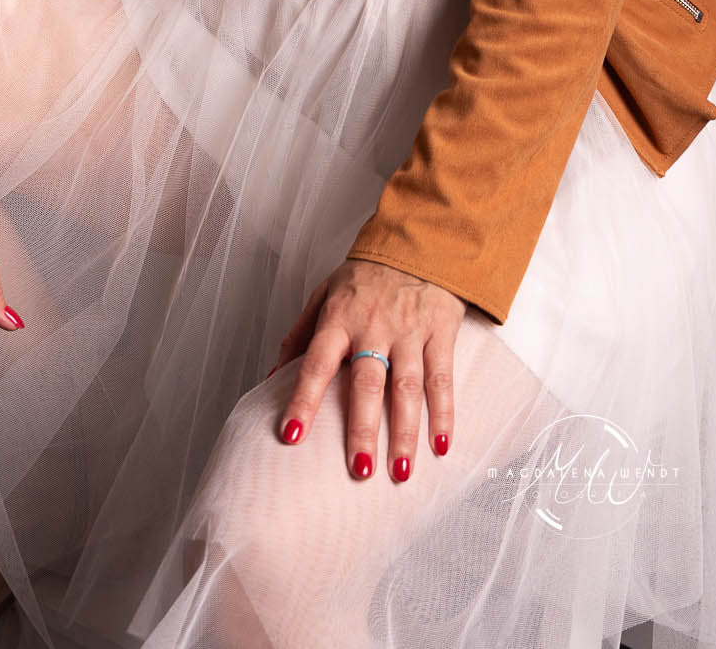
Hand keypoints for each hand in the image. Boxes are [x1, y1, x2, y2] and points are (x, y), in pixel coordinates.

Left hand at [271, 257, 464, 479]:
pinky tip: (440, 445)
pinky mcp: (440, 332)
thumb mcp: (324, 293)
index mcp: (339, 318)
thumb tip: (271, 377)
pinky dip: (444, 414)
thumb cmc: (365, 275)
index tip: (291, 436)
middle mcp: (373, 327)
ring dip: (404, 433)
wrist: (419, 241)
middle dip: (362, 430)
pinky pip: (441, 379)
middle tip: (359, 471)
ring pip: (406, 388)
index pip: (315, 363)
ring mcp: (408, 331)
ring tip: (399, 473)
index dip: (302, 400)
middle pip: (366, 384)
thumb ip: (299, 334)